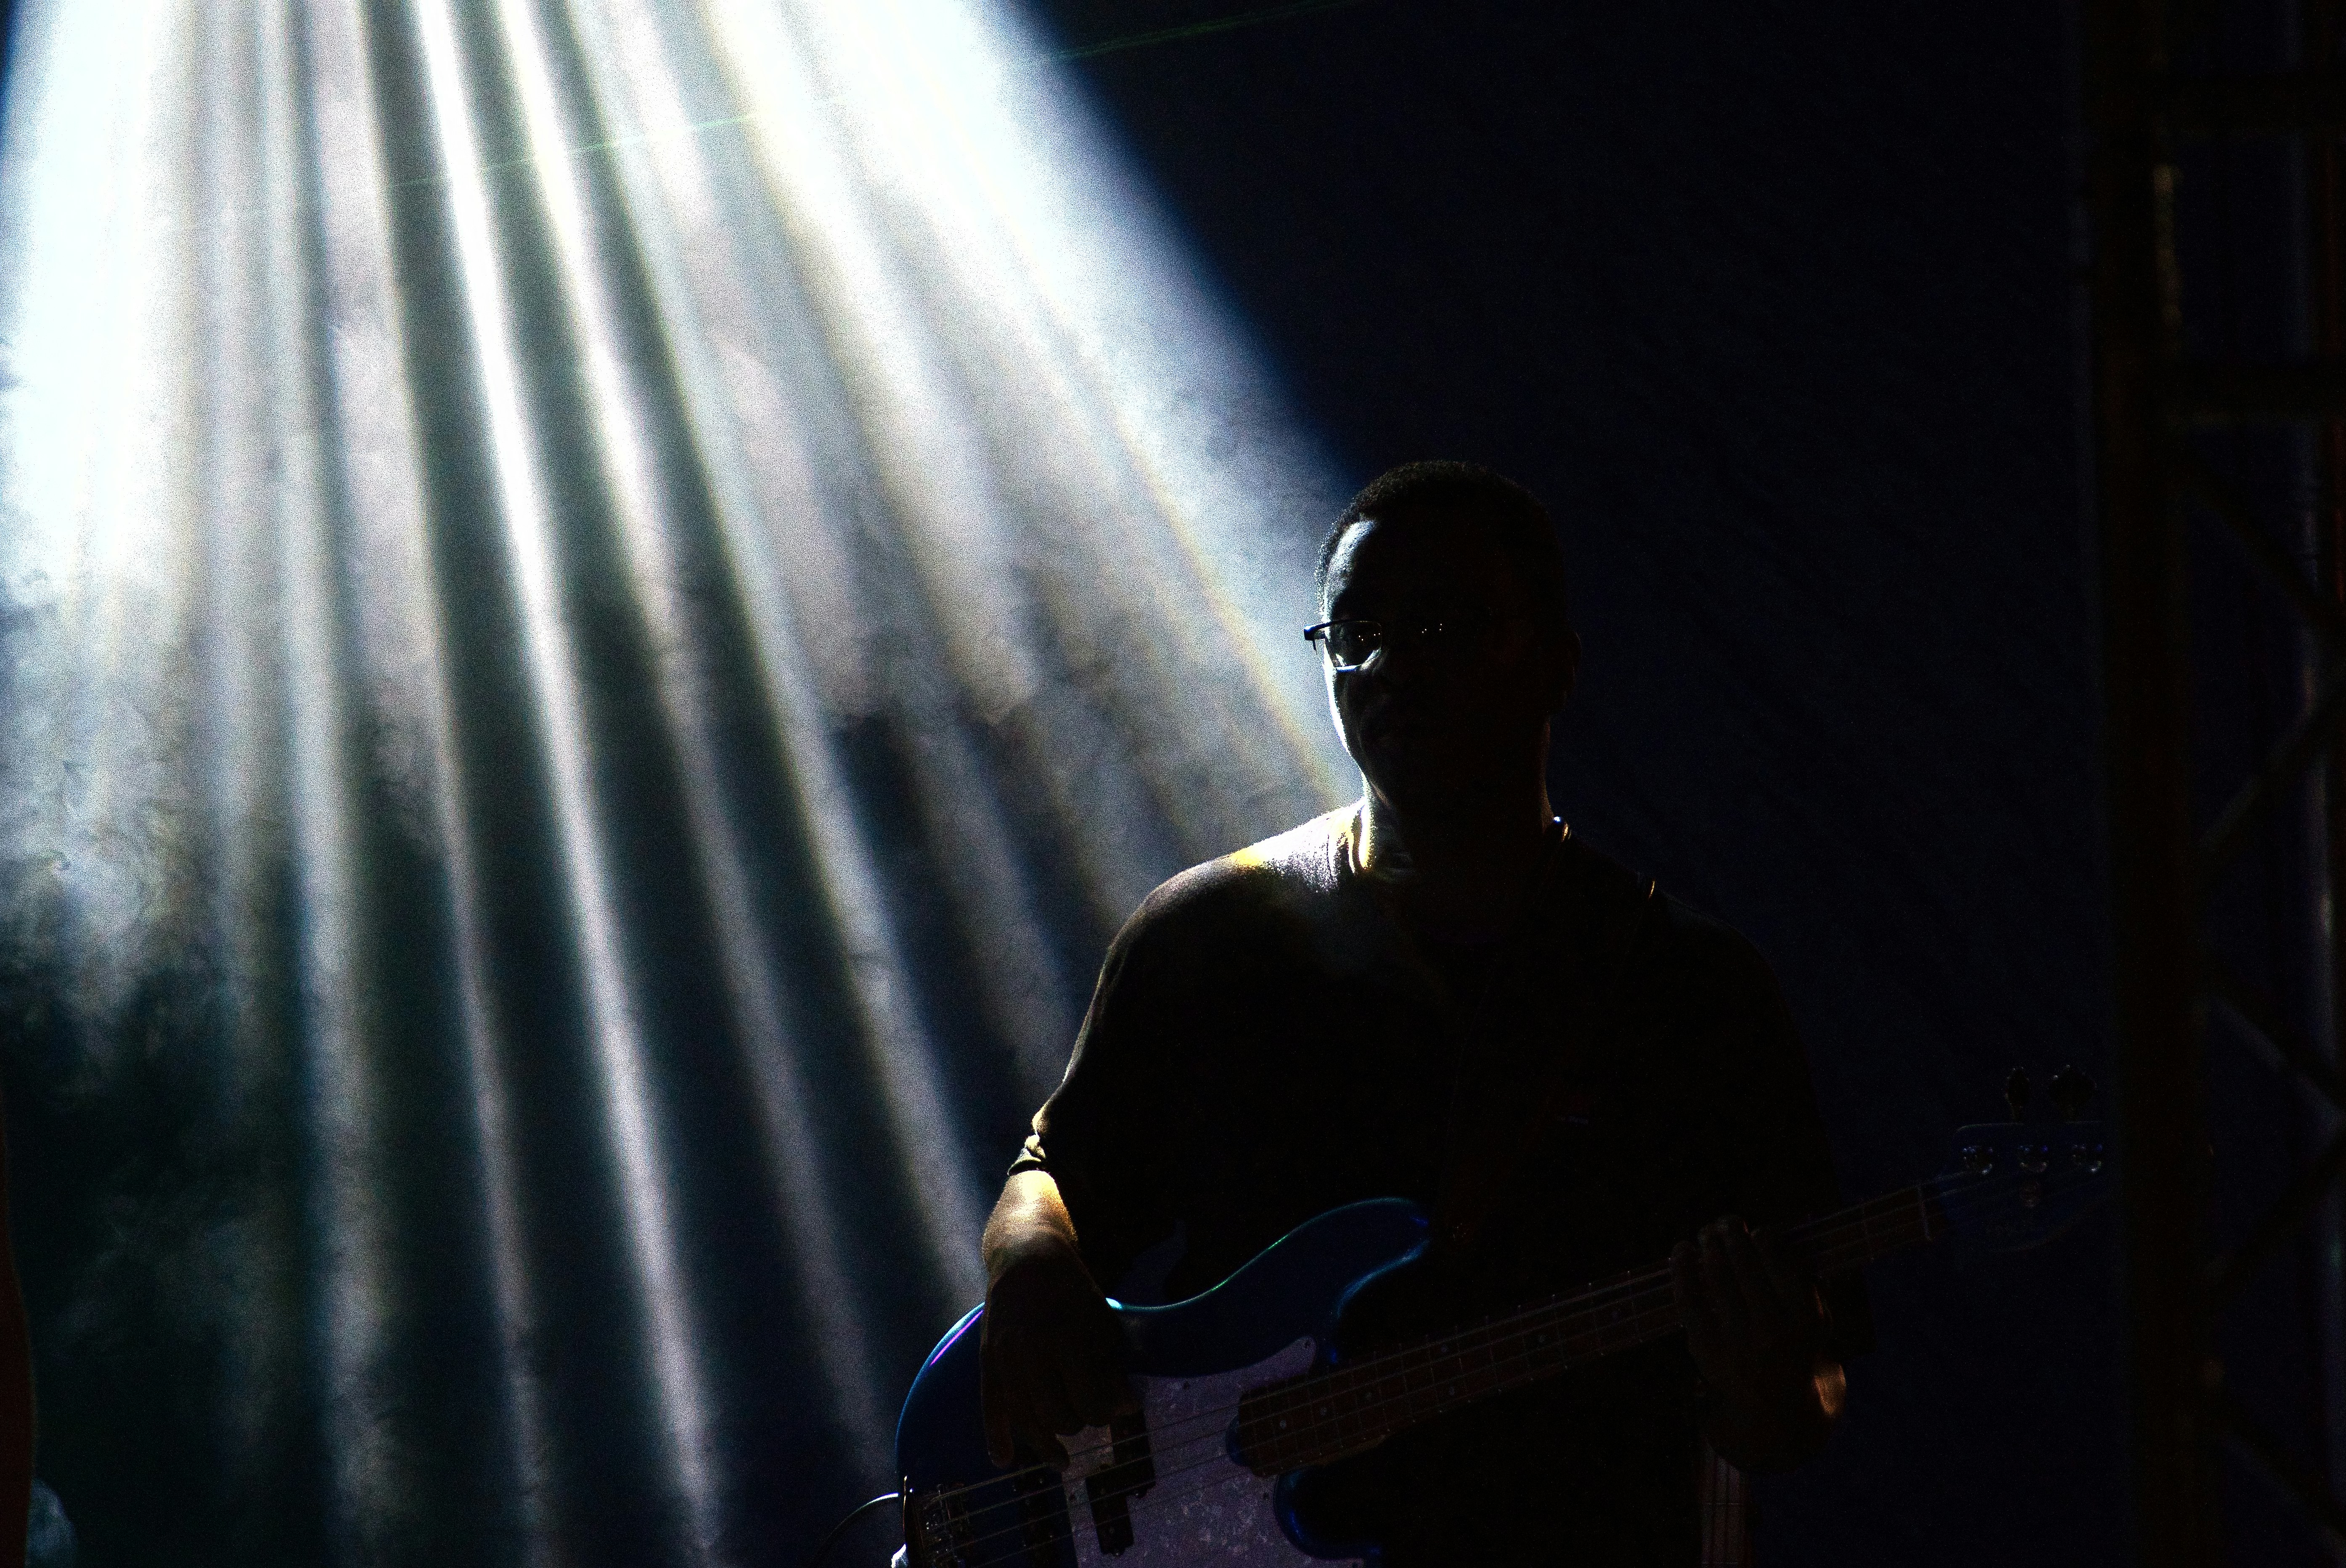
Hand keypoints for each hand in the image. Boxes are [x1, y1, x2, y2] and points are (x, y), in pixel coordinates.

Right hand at [979, 1236, 1134, 1468]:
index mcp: (1065, 1339)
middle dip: (1079, 1424)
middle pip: (1057, 1415)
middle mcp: (1030, 1352)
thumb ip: (1111, 1367)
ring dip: (1045, 1445)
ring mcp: (1005, 1358)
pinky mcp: (987, 1361)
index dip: (1109, 1413)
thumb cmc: (1073, 1291)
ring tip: (1063, 1461)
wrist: (1026, 1259)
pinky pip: (990, 1407)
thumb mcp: (1102, 1322)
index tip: (1121, 1411)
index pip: (1089, 1402)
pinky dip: (996, 1436)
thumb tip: (1126, 1409)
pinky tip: (1004, 1459)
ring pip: (1025, 1419)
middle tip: (1091, 1418)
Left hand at [1669, 1215, 1842, 1471]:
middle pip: (1745, 1264)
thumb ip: (1807, 1280)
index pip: (1781, 1263)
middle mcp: (1773, 1330)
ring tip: (1706, 1233)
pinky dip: (1682, 1270)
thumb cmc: (1799, 1350)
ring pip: (1718, 1276)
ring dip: (1709, 1245)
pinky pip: (1689, 1301)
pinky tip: (1680, 1251)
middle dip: (1732, 1233)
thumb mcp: (1819, 1320)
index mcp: (1806, 1318)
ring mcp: (1738, 1342)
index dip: (1765, 1238)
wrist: (1778, 1408)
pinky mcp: (1708, 1350)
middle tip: (1726, 1221)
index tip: (1758, 1231)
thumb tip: (1781, 1236)